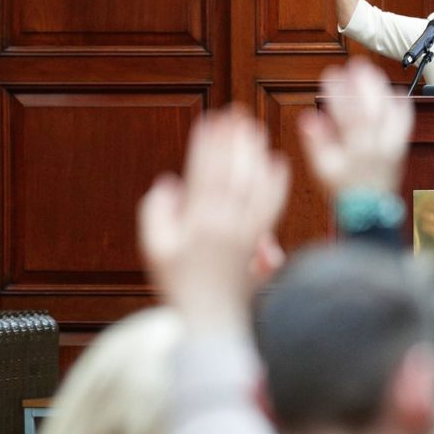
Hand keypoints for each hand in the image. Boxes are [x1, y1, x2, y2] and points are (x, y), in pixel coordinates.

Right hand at [138, 106, 289, 329]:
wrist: (212, 320)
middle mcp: (224, 224)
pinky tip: (279, 162)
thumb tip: (170, 182)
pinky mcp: (261, 242)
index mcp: (196, 223)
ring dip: (255, 155)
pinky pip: (272, 207)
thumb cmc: (180, 285)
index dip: (207, 144)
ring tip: (256, 130)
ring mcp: (246, 233)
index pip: (203, 173)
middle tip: (237, 114)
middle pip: (232, 172)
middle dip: (233, 140)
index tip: (211, 119)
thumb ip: (157, 214)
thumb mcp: (155, 251)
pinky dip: (276, 183)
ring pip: (254, 185)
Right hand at [298, 59, 412, 195]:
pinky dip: (402, 105)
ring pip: (391, 113)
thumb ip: (316, 142)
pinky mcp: (401, 148)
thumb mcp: (323, 169)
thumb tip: (308, 117)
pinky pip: (405, 123)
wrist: (369, 210)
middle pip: (373, 110)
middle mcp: (377, 147)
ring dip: (381, 90)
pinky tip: (395, 91)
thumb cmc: (343, 188)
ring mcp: (392, 147)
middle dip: (364, 85)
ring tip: (371, 72)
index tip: (330, 75)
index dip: (339, 94)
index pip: (348, 116)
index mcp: (356, 151)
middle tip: (356, 64)